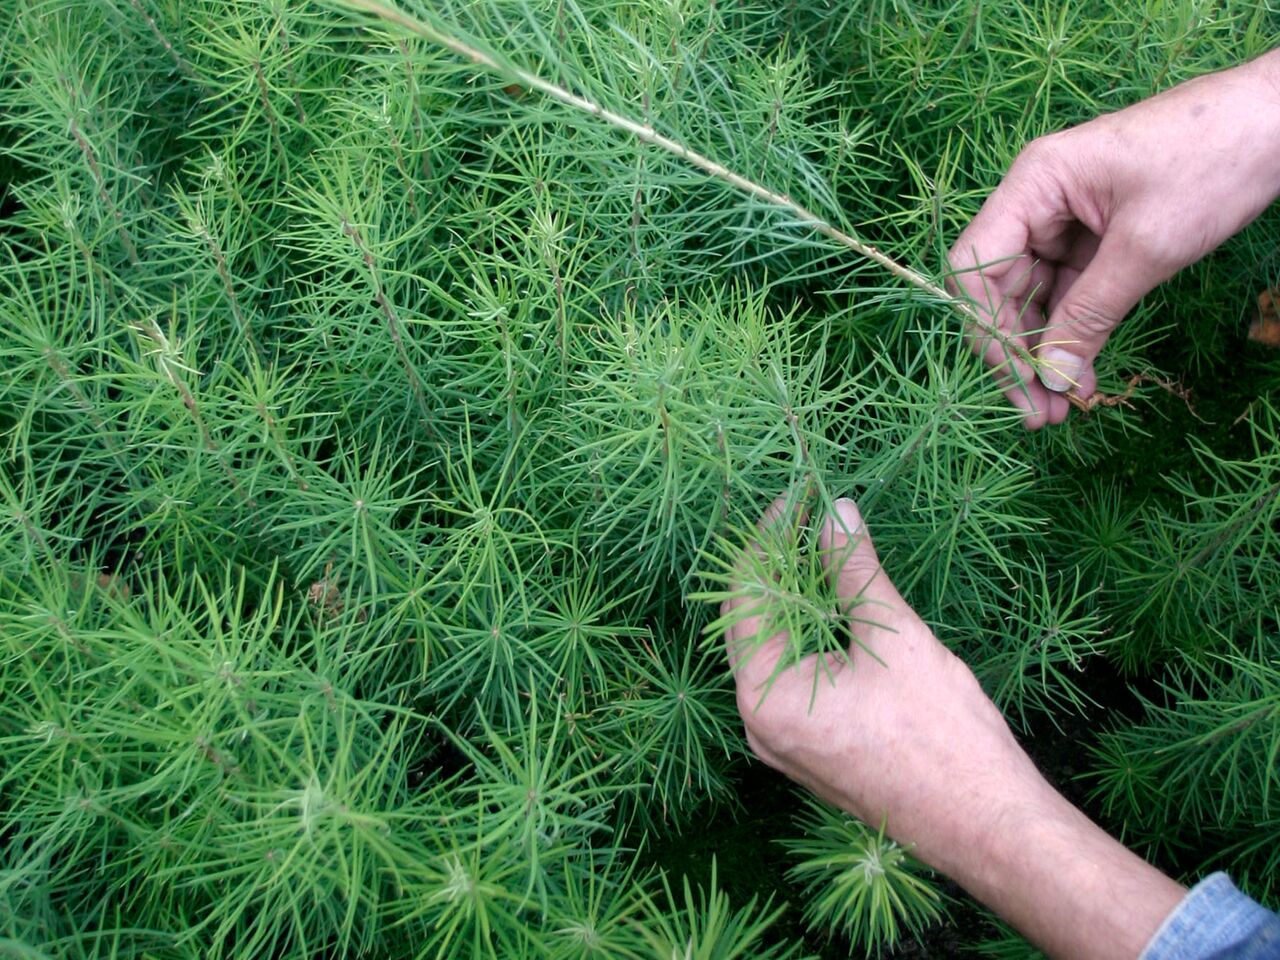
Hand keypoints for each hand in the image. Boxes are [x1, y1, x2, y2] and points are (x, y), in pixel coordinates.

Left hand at [724, 497, 1185, 958]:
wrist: (990, 827)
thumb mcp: (895, 640)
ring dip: (795, 600)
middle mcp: (759, 723)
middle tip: (807, 514)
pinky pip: (796, 678)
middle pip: (751, 624)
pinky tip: (836, 604)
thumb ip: (855, 573)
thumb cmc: (942, 737)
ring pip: (775, 651)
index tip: (795, 496)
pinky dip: (810, 637)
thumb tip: (834, 513)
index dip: (767, 539)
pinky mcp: (812, 750)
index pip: (745, 596)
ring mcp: (784, 742)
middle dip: (778, 566)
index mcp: (764, 696)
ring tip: (822, 547)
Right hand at [948, 50, 1279, 428]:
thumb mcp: (1147, 247)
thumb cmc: (1213, 162)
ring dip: (1045, 351)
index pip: (976, 265)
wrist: (1279, 121)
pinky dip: (1074, 333)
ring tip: (1061, 407)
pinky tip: (1081, 374)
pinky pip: (1070, 292)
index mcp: (1035, 184)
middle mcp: (1038, 201)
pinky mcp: (1096, 236)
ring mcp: (1067, 220)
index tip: (1019, 377)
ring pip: (1034, 298)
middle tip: (1038, 413)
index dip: (986, 326)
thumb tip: (1053, 379)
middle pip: (1001, 288)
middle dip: (1017, 352)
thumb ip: (1091, 314)